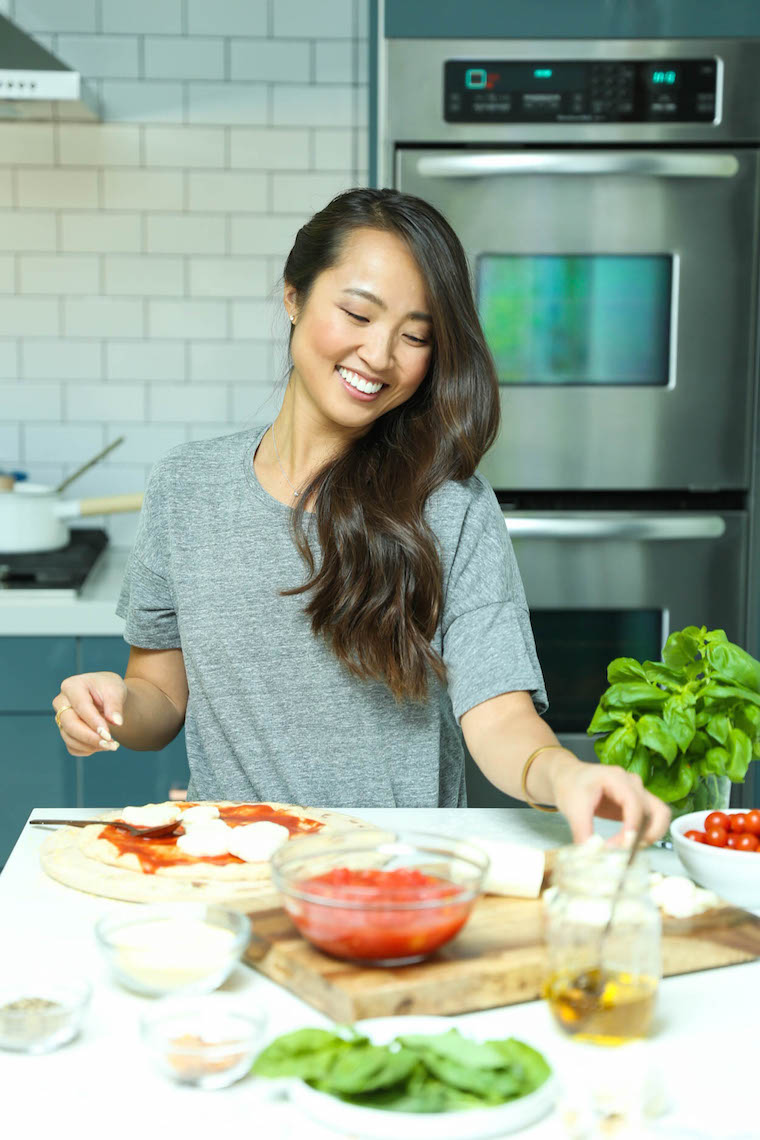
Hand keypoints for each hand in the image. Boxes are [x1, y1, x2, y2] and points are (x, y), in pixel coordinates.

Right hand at [52, 672, 126, 755]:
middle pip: (70, 724)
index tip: (107, 734)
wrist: (106, 695)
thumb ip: (115, 705)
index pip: (81, 706)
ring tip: (111, 745)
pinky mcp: (65, 731)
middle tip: (110, 745)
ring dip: (91, 746)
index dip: (94, 722)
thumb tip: (117, 722)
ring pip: (70, 738)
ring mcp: (61, 718)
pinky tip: (102, 745)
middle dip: (90, 738)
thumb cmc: (109, 689)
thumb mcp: (116, 690)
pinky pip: (72, 747)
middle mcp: (61, 702)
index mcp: (72, 686)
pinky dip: (88, 750)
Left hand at [551, 757, 670, 845]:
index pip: (635, 803)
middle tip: (629, 851)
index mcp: (616, 778)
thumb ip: (582, 831)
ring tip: (630, 849)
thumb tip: (591, 855)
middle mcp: (633, 784)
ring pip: (660, 816)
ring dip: (651, 836)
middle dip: (647, 834)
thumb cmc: (570, 786)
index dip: (632, 827)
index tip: (622, 847)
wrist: (568, 778)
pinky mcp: (638, 805)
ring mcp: (638, 793)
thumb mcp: (572, 807)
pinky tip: (628, 845)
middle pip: (656, 810)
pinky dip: (646, 835)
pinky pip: (652, 820)